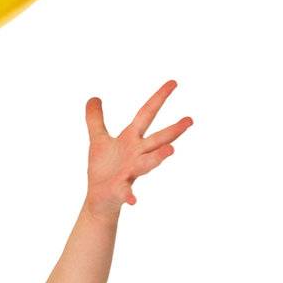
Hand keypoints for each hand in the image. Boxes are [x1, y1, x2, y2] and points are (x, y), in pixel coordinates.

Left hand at [84, 79, 192, 211]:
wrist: (100, 198)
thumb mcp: (98, 140)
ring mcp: (130, 172)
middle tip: (190, 120)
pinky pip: (126, 192)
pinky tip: (133, 200)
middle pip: (157, 139)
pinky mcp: (120, 190)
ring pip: (147, 163)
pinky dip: (129, 195)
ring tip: (171, 150)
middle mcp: (135, 154)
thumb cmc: (104, 169)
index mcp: (131, 140)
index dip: (158, 98)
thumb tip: (93, 98)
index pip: (146, 114)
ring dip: (158, 156)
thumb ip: (95, 119)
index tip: (173, 82)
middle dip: (173, 130)